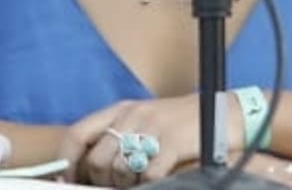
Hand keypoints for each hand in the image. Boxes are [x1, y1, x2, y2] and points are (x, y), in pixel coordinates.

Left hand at [59, 94, 243, 186]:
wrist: (225, 114)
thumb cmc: (180, 123)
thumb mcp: (144, 121)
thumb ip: (117, 137)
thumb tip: (88, 168)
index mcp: (121, 109)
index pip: (77, 134)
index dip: (66, 162)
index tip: (67, 181)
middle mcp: (133, 116)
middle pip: (97, 159)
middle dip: (102, 181)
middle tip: (116, 186)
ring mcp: (153, 128)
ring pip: (119, 171)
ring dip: (126, 185)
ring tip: (139, 182)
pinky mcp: (173, 143)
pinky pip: (148, 176)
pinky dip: (148, 185)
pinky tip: (157, 180)